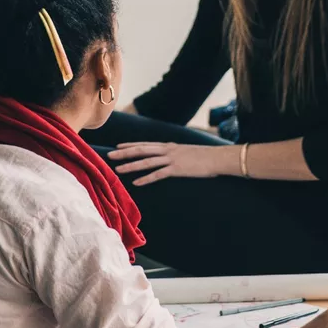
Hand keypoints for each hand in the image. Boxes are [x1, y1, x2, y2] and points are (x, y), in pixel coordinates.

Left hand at [111, 142, 237, 185]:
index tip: (118, 146)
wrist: (218, 157)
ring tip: (118, 169)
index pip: (146, 144)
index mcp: (169, 146)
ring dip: (131, 165)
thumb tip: (171, 157)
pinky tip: (136, 183)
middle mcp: (168, 150)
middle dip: (124, 153)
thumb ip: (177, 154)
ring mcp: (172, 159)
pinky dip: (146, 178)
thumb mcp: (188, 152)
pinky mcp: (177, 169)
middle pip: (141, 150)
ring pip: (146, 162)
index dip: (131, 145)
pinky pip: (158, 174)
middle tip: (109, 155)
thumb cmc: (205, 156)